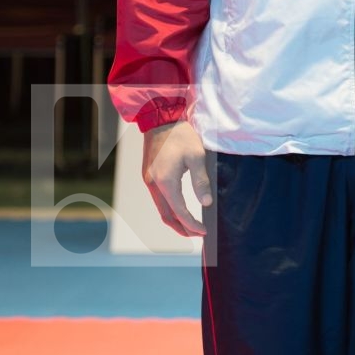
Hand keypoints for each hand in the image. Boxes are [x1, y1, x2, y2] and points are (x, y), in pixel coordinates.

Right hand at [142, 119, 210, 237]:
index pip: (179, 211)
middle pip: (166, 215)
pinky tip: (179, 209)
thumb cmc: (181, 136)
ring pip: (161, 208)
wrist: (160, 119)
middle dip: (181, 228)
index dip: (192, 224)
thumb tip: (205, 203)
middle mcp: (153, 184)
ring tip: (190, 226)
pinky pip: (158, 198)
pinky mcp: (149, 176)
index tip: (204, 231)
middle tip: (197, 235)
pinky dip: (169, 208)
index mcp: (165, 182)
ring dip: (174, 219)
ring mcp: (149, 180)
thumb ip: (201, 181)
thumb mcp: (197, 156)